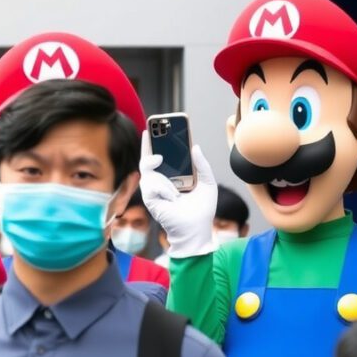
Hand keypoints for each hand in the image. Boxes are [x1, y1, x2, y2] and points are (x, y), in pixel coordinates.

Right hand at [138, 132, 216, 257]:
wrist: (197, 231)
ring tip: (179, 192)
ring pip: (149, 169)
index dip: (158, 140)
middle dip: (148, 143)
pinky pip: (151, 184)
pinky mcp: (149, 199)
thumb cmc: (201, 210)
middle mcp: (160, 181)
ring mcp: (153, 190)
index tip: (159, 126)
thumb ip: (202, 165)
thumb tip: (195, 147)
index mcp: (172, 176)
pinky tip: (174, 198)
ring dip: (167, 179)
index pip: (161, 155)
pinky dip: (165, 189)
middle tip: (151, 130)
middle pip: (148, 157)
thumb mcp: (208, 183)